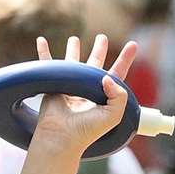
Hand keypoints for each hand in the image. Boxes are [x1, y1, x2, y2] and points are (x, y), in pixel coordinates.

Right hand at [32, 33, 137, 156]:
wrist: (62, 135)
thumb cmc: (87, 130)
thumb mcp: (112, 116)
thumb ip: (119, 96)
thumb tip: (107, 77)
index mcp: (103, 96)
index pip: (117, 74)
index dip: (125, 59)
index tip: (133, 44)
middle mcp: (87, 90)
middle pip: (95, 65)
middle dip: (99, 51)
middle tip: (102, 38)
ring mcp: (70, 86)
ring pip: (72, 63)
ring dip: (73, 50)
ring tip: (74, 39)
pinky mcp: (54, 83)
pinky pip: (47, 64)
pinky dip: (44, 52)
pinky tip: (41, 40)